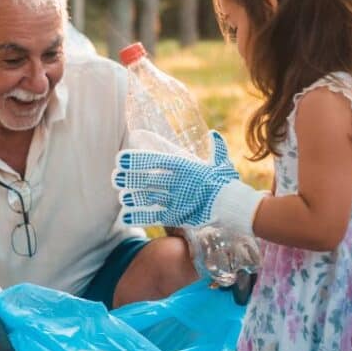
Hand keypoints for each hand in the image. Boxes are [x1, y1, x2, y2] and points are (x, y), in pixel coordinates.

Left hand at [114, 131, 240, 227]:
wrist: (235, 206)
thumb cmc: (227, 184)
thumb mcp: (221, 163)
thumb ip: (216, 148)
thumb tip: (214, 134)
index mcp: (186, 167)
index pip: (156, 161)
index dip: (137, 160)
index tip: (121, 158)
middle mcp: (178, 182)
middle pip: (148, 179)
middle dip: (131, 178)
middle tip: (116, 176)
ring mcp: (176, 199)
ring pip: (148, 197)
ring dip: (132, 196)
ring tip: (120, 195)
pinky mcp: (177, 216)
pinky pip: (154, 215)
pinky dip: (138, 216)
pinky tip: (125, 215)